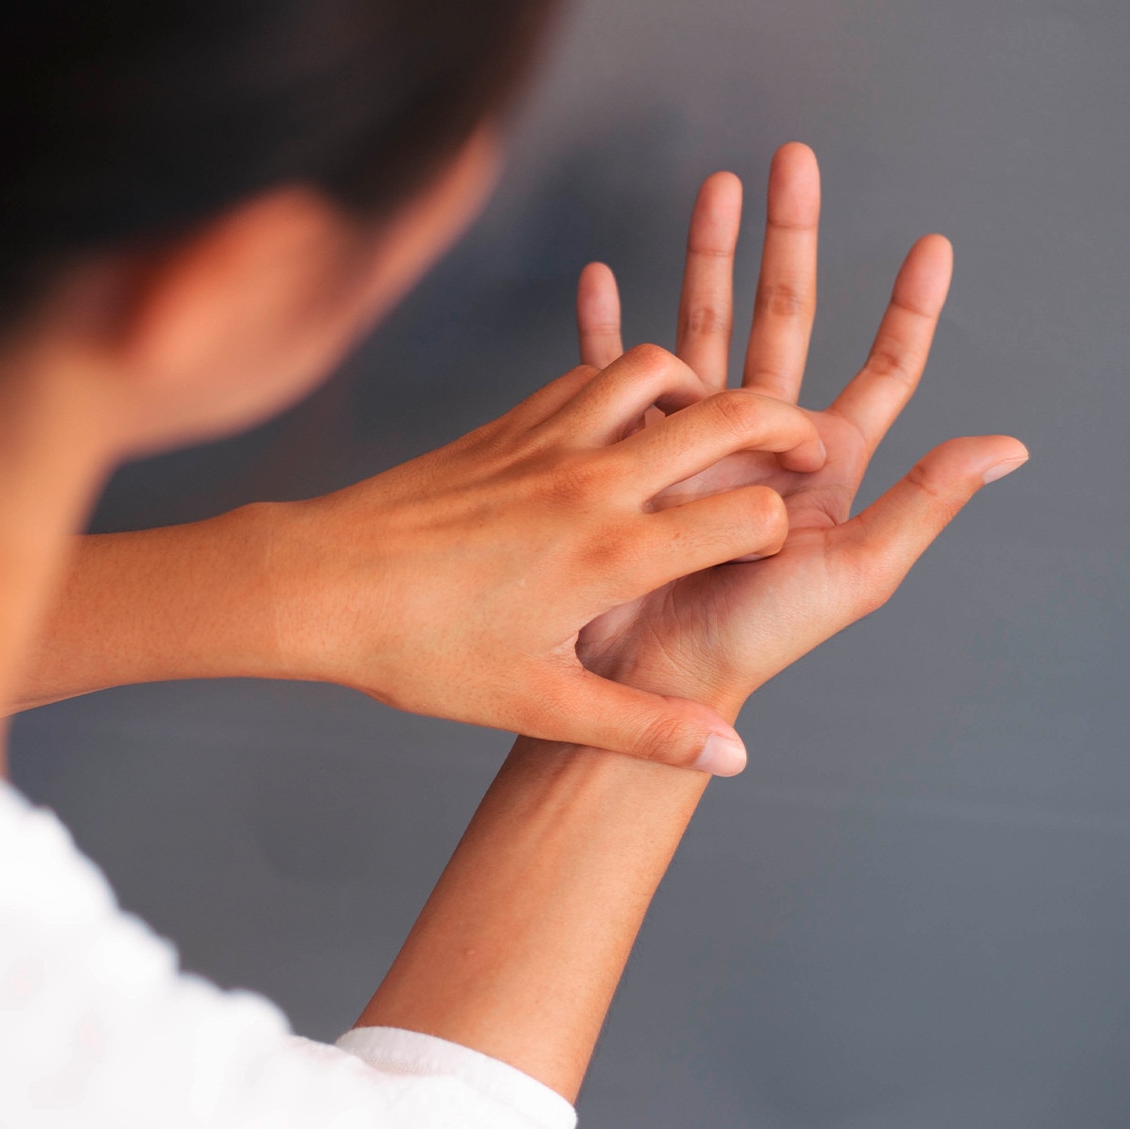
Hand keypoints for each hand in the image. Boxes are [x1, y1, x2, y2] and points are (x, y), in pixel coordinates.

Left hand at [250, 350, 839, 770]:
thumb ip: (645, 730)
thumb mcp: (539, 704)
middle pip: (726, 416)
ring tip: (714, 427)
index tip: (789, 548)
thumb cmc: (424, 653)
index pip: (749, 514)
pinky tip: (632, 421)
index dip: (787, 528)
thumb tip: (733, 759)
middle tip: (809, 447)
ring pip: (657, 368)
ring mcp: (549, 440)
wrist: (320, 582)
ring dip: (703, 387)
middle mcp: (592, 482)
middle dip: (786, 426)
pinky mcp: (510, 423)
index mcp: (612, 555)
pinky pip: (591, 373)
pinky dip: (632, 382)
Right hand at [570, 143, 1028, 745]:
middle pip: (786, 316)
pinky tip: (603, 276)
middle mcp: (761, 438)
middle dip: (792, 238)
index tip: (933, 243)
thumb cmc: (758, 637)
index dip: (909, 309)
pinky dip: (604, 326)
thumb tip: (1010, 444)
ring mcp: (692, 438)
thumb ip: (927, 501)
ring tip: (715, 184)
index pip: (881, 369)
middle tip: (794, 160)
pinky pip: (614, 373)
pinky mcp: (627, 451)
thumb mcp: (859, 570)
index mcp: (826, 463)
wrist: (651, 672)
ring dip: (708, 254)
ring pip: (704, 321)